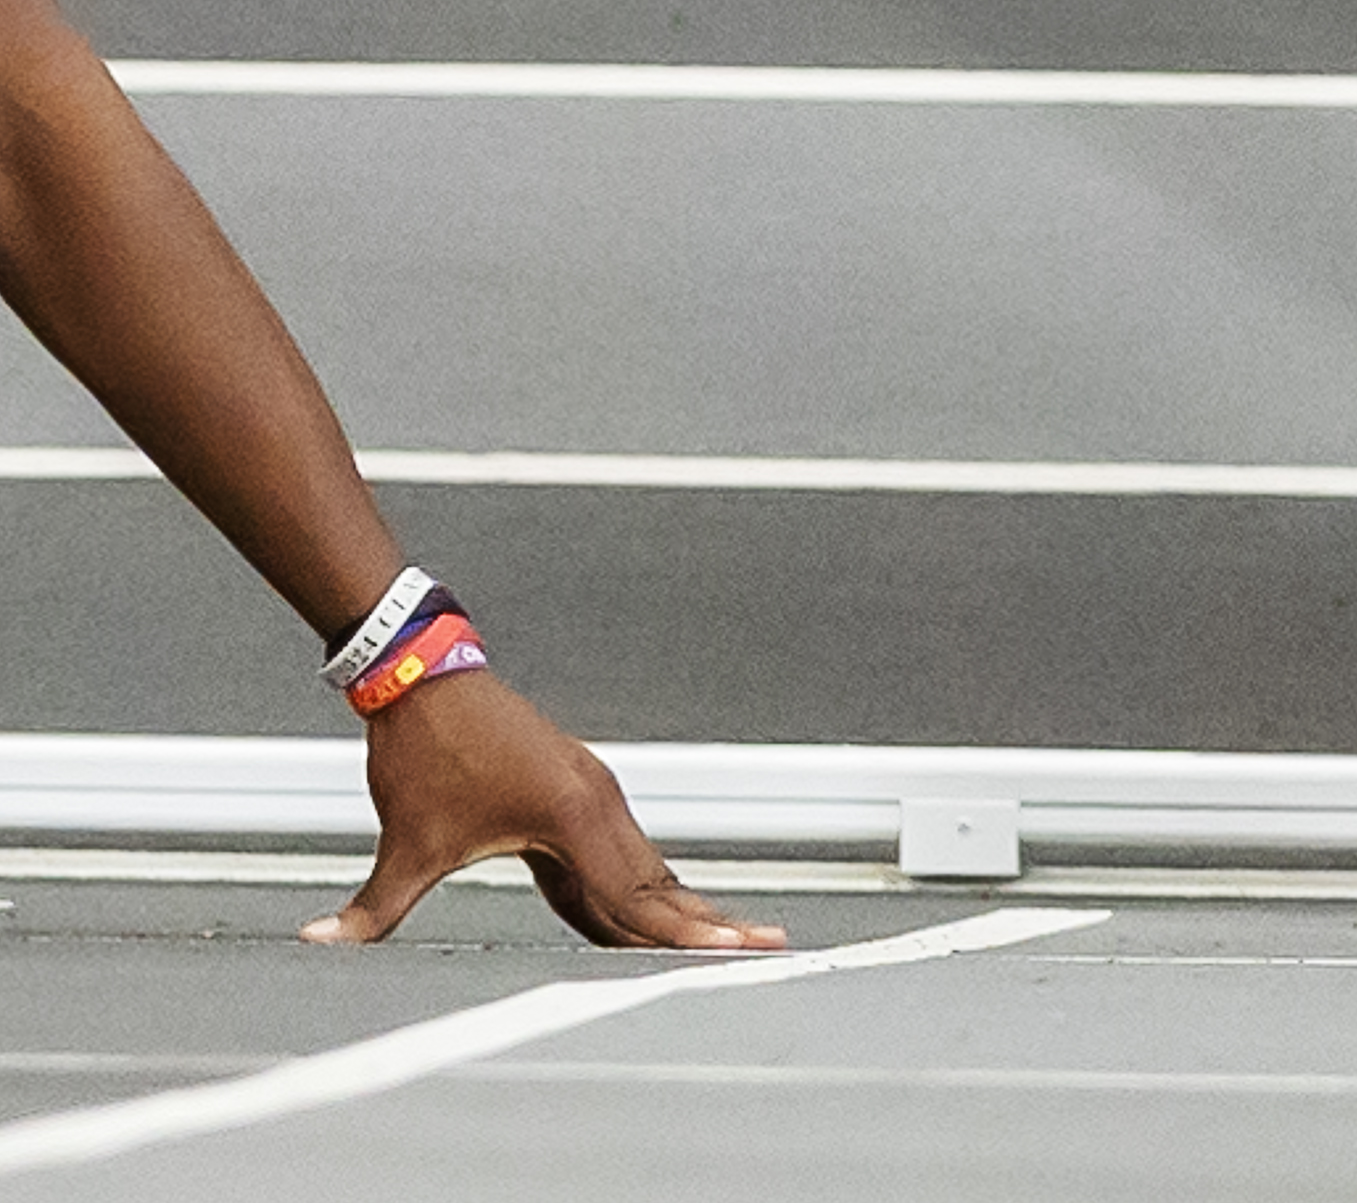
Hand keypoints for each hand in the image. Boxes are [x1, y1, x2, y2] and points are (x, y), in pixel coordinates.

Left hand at [306, 668, 780, 951]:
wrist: (428, 675)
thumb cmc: (424, 753)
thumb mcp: (405, 840)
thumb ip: (372, 907)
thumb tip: (315, 946)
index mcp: (571, 819)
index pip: (637, 895)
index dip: (683, 934)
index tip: (733, 952)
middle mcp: (598, 804)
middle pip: (662, 883)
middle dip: (710, 923)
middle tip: (770, 948)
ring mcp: (594, 796)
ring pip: (645, 867)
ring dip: (681, 906)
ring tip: (729, 938)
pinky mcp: (577, 795)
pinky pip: (618, 855)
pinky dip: (641, 888)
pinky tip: (647, 918)